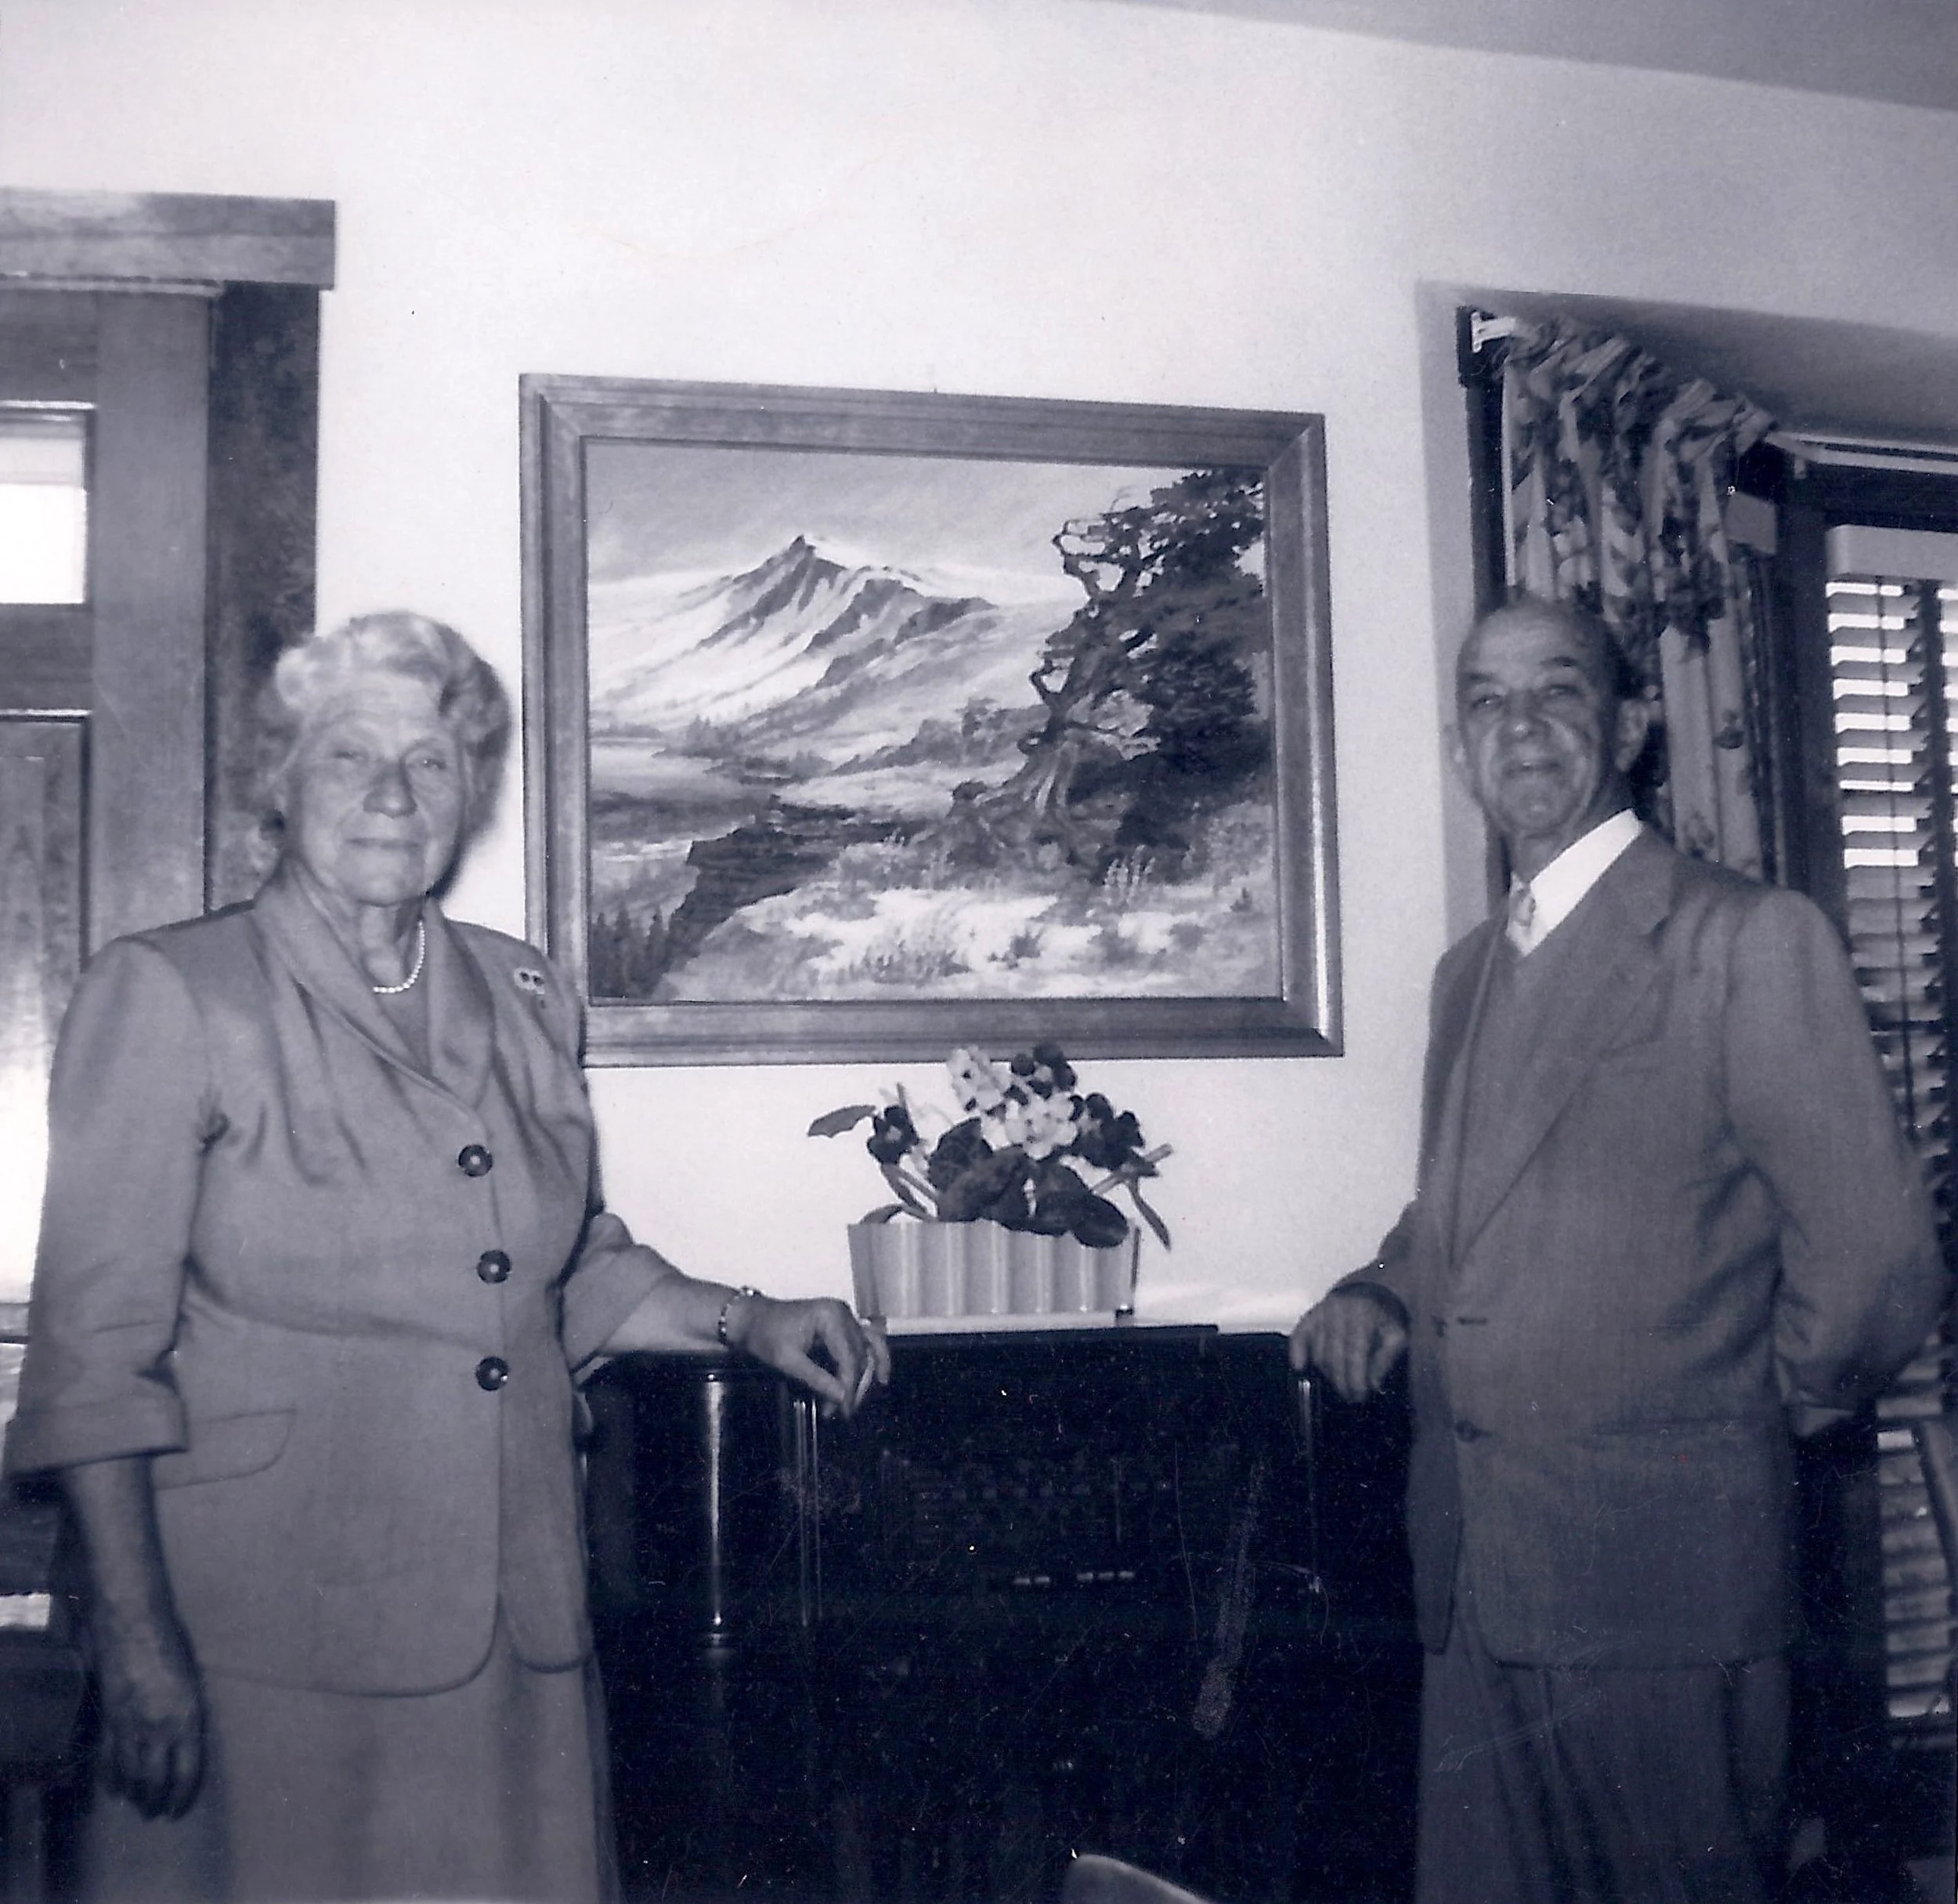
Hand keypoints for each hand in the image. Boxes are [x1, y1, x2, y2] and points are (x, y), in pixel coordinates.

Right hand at [91, 1606, 204, 1817]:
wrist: (134, 1626)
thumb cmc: (172, 1646)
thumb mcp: (193, 1682)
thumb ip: (189, 1714)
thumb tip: (188, 1742)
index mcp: (187, 1718)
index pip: (186, 1771)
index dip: (182, 1796)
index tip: (179, 1809)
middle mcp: (158, 1728)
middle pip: (155, 1781)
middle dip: (156, 1802)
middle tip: (157, 1811)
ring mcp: (129, 1727)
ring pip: (130, 1775)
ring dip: (134, 1794)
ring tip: (139, 1804)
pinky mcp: (108, 1720)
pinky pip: (107, 1759)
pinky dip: (110, 1778)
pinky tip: (114, 1788)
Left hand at [733, 1295, 890, 1417]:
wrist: (751, 1318)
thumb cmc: (764, 1336)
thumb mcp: (787, 1360)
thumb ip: (816, 1379)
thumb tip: (842, 1399)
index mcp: (831, 1316)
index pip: (849, 1357)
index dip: (848, 1387)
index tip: (843, 1411)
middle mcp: (843, 1313)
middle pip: (860, 1356)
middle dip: (853, 1387)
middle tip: (842, 1413)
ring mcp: (844, 1316)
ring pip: (867, 1350)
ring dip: (865, 1377)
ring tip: (858, 1401)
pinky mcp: (842, 1323)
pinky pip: (864, 1340)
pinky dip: (873, 1358)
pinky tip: (880, 1376)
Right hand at [1288, 1289, 1406, 1402]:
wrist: (1371, 1289)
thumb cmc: (1386, 1315)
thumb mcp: (1397, 1334)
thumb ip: (1386, 1359)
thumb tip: (1372, 1383)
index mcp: (1362, 1314)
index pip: (1354, 1354)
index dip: (1355, 1379)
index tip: (1360, 1395)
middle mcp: (1338, 1312)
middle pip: (1333, 1356)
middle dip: (1342, 1382)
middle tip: (1351, 1397)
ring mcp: (1322, 1312)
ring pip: (1318, 1351)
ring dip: (1328, 1373)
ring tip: (1341, 1385)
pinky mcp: (1311, 1314)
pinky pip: (1299, 1334)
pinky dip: (1297, 1351)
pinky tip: (1301, 1366)